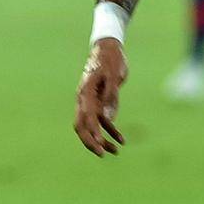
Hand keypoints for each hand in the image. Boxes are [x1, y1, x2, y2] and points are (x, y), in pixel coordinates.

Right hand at [74, 38, 127, 156]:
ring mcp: (90, 101)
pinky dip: (110, 130)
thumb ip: (111, 95)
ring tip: (116, 151)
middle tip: (103, 155)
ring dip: (102, 140)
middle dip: (91, 142)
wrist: (109, 48)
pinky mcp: (99, 102)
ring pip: (92, 126)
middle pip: (82, 126)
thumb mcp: (114, 75)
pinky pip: (102, 120)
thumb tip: (108, 118)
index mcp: (85, 93)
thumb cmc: (111, 59)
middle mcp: (84, 99)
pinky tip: (121, 139)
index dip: (92, 133)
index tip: (100, 145)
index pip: (86, 118)